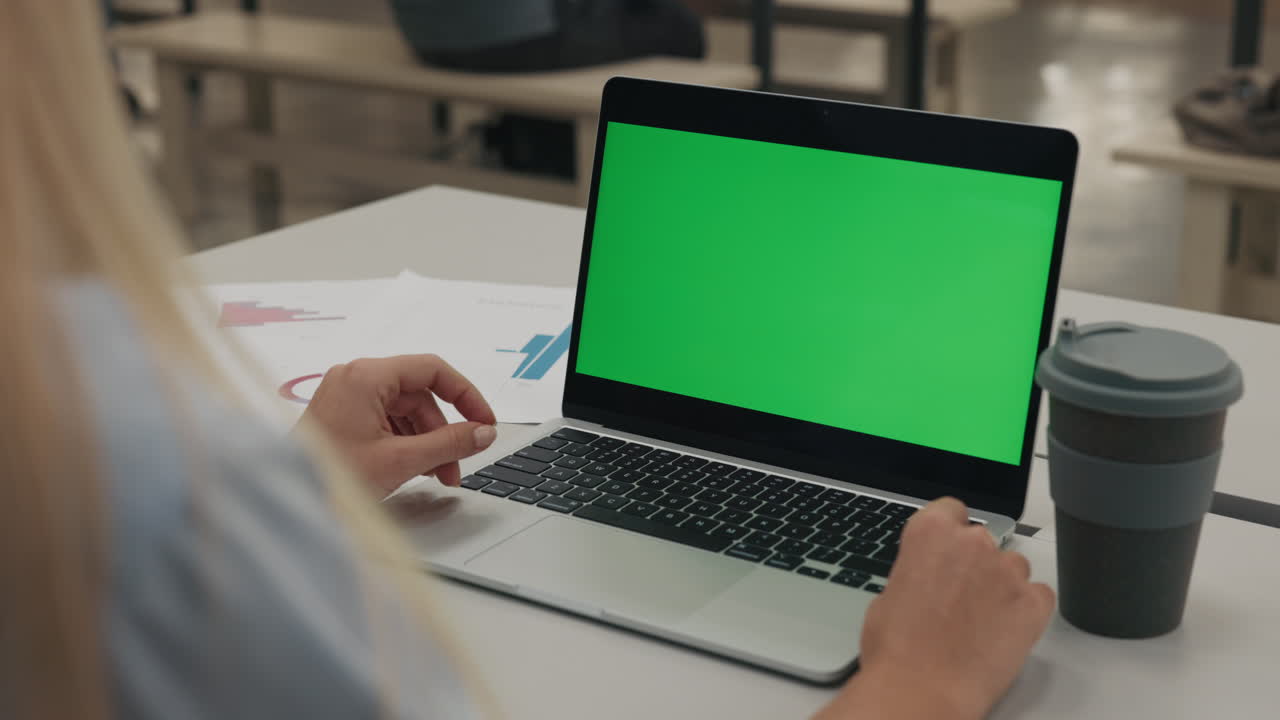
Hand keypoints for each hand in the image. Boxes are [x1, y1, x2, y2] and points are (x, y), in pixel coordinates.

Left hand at [301, 355, 497, 495]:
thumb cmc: (330, 476)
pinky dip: (406, 442)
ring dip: (427, 441)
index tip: (484, 421)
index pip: (433, 370)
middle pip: (420, 395)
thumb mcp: (402, 459)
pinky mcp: (342, 414)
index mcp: (366, 376)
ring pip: (406, 410)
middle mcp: (355, 378)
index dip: (466, 395)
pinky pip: (387, 420)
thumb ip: (450, 443)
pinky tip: (414, 468)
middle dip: (443, 432)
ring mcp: (347, 395)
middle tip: (457, 464)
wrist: (287, 498)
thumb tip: (484, 432)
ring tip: (436, 475)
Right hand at [816, 498, 1054, 719]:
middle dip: (975, 564)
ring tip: (983, 621)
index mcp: (930, 532)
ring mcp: (1007, 572)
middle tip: (960, 599)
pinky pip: (1039, 595)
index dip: (950, 530)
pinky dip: (1027, 609)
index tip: (949, 550)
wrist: (922, 689)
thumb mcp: (888, 594)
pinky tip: (1005, 631)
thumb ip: (916, 572)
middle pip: (983, 540)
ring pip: (1013, 566)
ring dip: (1002, 585)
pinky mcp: (1033, 603)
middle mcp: (972, 543)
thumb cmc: (897, 649)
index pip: (951, 509)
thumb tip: (928, 579)